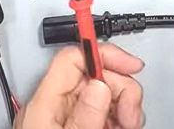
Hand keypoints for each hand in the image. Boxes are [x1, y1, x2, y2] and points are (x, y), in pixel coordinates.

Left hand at [15, 44, 144, 128]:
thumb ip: (84, 115)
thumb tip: (100, 84)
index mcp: (43, 104)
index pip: (73, 57)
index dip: (104, 52)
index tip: (130, 62)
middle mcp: (52, 107)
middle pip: (95, 73)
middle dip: (122, 88)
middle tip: (130, 115)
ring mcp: (64, 118)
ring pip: (104, 92)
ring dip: (124, 105)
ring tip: (127, 124)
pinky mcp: (74, 126)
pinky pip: (103, 110)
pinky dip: (118, 117)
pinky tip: (120, 126)